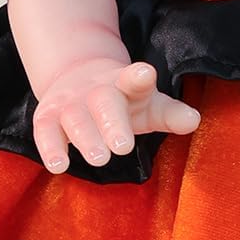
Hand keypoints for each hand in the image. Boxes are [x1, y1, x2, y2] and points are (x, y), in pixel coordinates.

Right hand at [32, 60, 200, 173]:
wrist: (77, 78)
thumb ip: (170, 114)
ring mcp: (71, 103)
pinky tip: (58, 165)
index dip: (139, 77)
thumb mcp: (149, 105)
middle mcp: (97, 91)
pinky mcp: (48, 117)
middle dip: (112, 122)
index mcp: (126, 84)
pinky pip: (46, 132)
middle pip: (104, 102)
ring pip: (76, 118)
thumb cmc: (124, 100)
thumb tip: (194, 120)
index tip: (145, 75)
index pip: (134, 79)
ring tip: (99, 159)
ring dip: (86, 137)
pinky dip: (51, 148)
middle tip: (123, 146)